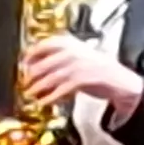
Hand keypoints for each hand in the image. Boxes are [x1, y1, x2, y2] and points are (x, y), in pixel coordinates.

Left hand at [18, 38, 141, 115]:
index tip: (23, 63)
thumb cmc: (96, 67)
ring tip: (29, 94)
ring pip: (49, 78)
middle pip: (42, 64)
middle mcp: (71, 52)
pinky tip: (43, 102)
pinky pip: (60, 90)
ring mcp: (76, 65)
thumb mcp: (78, 54)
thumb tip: (35, 65)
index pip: (43, 45)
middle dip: (31, 76)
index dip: (30, 55)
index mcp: (69, 42)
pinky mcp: (80, 80)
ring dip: (37, 88)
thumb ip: (58, 56)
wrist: (120, 80)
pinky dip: (50, 97)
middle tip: (24, 83)